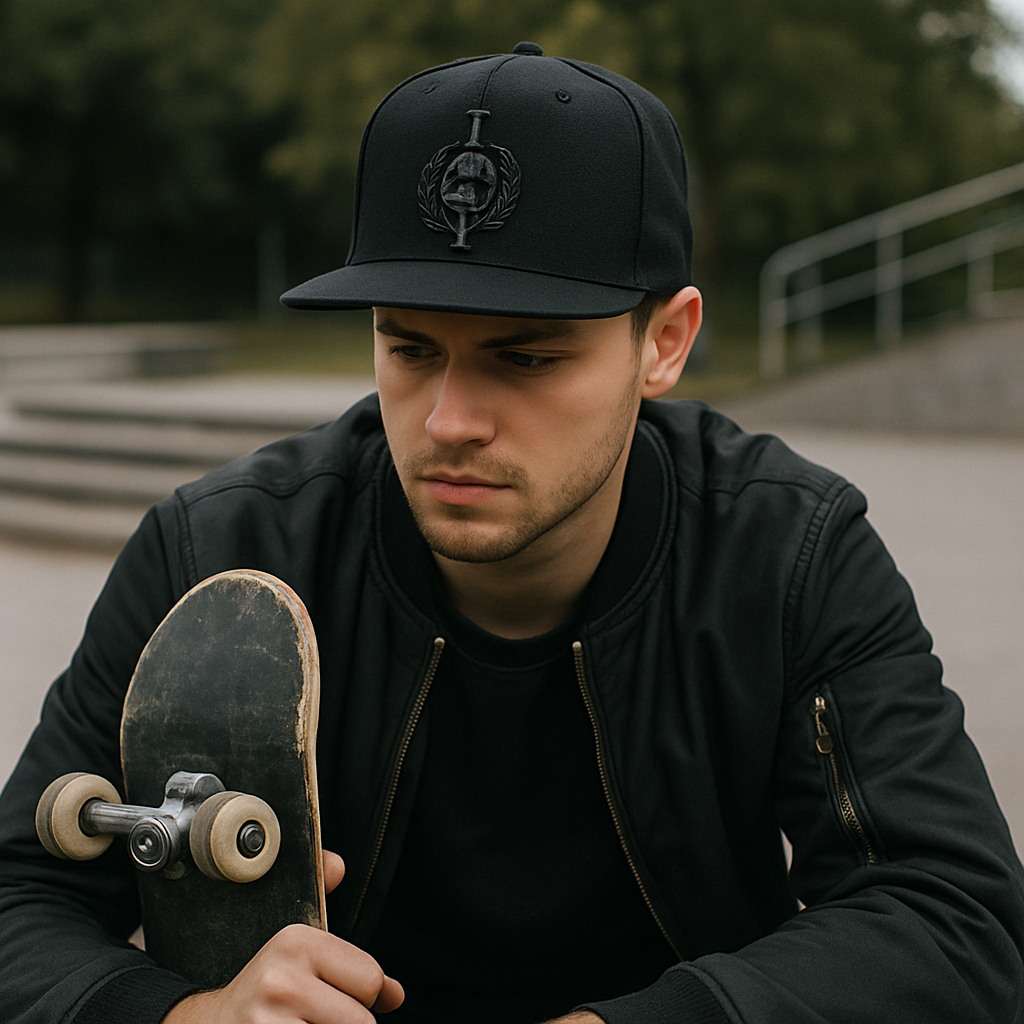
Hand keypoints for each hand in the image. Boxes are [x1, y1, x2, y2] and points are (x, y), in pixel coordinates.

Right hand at [163, 851, 403, 1023]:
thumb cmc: (264, 987)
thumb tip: (346, 878)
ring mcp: (268, 1021)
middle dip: (348, 1022)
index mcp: (296, 942)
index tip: (347, 996)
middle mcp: (281, 980)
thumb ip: (326, 904)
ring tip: (302, 1022)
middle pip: (362, 1020)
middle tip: (316, 1014)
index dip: (370, 995)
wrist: (210, 1022)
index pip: (371, 979)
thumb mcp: (295, 945)